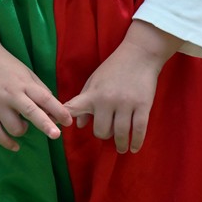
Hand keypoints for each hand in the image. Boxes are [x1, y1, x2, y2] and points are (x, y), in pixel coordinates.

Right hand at [0, 43, 71, 152]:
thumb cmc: (7, 65)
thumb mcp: (26, 73)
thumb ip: (40, 90)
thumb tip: (54, 111)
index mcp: (24, 83)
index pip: (44, 97)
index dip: (57, 110)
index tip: (68, 120)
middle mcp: (11, 94)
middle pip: (31, 112)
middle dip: (45, 124)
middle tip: (56, 135)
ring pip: (14, 127)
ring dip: (23, 130)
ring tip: (23, 124)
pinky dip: (7, 142)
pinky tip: (15, 145)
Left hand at [64, 21, 179, 154]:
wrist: (139, 54)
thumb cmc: (114, 67)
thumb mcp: (95, 80)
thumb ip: (85, 101)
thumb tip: (78, 125)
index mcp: (93, 93)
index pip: (74, 108)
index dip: (65, 118)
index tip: (59, 127)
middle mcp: (107, 100)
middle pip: (101, 131)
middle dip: (103, 133)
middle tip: (108, 132)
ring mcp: (126, 104)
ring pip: (120, 134)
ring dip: (120, 144)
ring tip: (121, 147)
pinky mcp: (142, 106)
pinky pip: (138, 130)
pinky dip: (136, 142)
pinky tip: (133, 147)